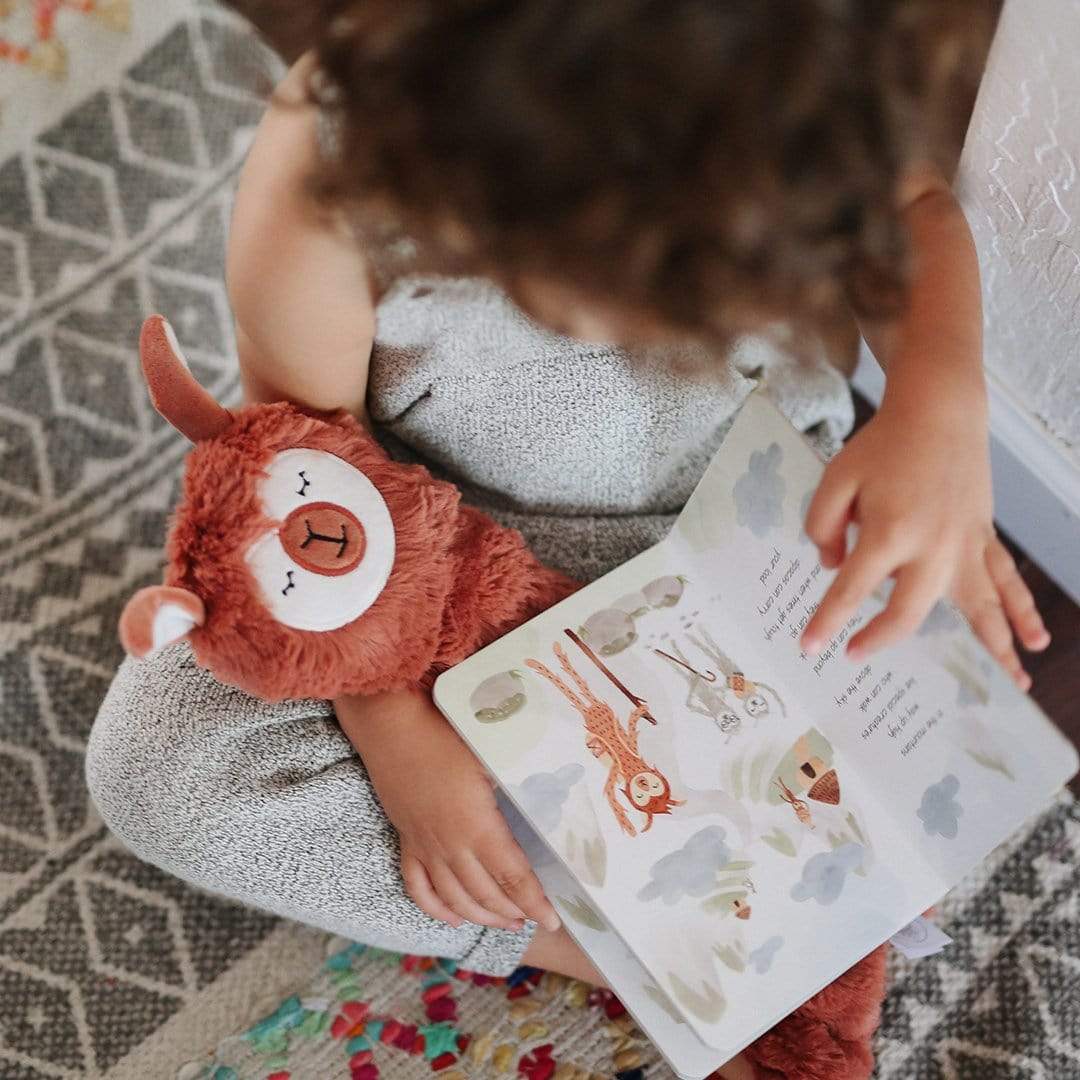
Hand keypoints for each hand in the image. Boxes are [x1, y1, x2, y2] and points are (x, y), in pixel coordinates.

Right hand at [337, 689, 560, 932]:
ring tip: (505, 923)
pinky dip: (436, 909)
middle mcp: (450, 845)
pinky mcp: (406, 840)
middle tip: (534, 919)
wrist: (391, 727)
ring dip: (481, 916)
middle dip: (512, 912)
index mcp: (477, 825)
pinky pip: (418, 887)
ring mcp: (425, 846)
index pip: (512, 876)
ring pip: (454, 898)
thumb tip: (553, 797)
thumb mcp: (491, 758)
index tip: (553, 921)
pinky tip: (453, 919)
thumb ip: (519, 783)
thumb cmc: (445, 735)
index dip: (534, 902)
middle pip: (485, 893)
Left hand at [801, 397, 1049, 686]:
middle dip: (881, 637)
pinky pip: (1006, 580)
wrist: (939, 412)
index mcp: (890, 531)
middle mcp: (933, 546)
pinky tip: (1035, 638)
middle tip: (855, 654)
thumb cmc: (883, 446)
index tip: (810, 645)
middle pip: (909, 610)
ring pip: (982, 606)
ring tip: (1015, 683)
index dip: (828, 620)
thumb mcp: (836, 479)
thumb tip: (832, 567)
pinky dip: (1023, 610)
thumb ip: (822, 526)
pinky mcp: (983, 538)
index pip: (852, 588)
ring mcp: (966, 545)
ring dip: (997, 645)